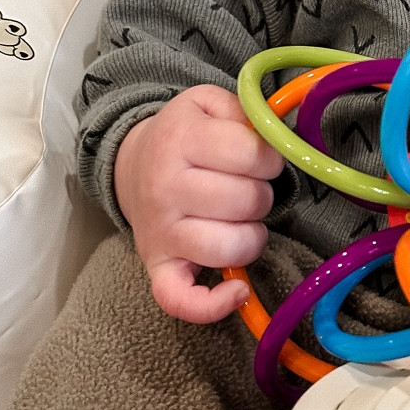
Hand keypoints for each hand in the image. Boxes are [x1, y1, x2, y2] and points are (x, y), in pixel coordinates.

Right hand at [114, 86, 281, 323]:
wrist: (131, 166)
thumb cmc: (183, 136)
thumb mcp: (207, 103)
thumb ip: (245, 109)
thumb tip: (277, 135)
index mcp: (180, 139)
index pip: (251, 154)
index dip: (270, 158)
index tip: (261, 158)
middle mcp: (165, 187)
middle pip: (246, 200)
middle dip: (261, 194)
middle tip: (245, 187)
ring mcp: (160, 231)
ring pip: (229, 248)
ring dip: (250, 236)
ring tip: (241, 221)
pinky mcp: (157, 266)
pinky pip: (180, 300)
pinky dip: (211, 306)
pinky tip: (236, 290)